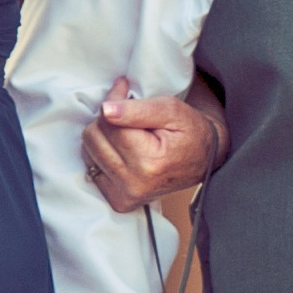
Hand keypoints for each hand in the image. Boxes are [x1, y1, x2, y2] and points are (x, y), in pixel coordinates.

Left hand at [82, 78, 223, 214]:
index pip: (108, 123)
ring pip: (88, 151)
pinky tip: (122, 150)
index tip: (124, 90)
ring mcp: (125, 196)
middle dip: (107, 120)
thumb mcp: (172, 110)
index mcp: (149, 162)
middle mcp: (134, 184)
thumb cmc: (190, 132)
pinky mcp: (119, 202)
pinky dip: (102, 154)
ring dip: (103, 137)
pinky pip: (92, 168)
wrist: (204, 160)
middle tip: (128, 116)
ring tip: (127, 134)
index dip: (114, 101)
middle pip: (93, 137)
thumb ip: (139, 109)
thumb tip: (106, 110)